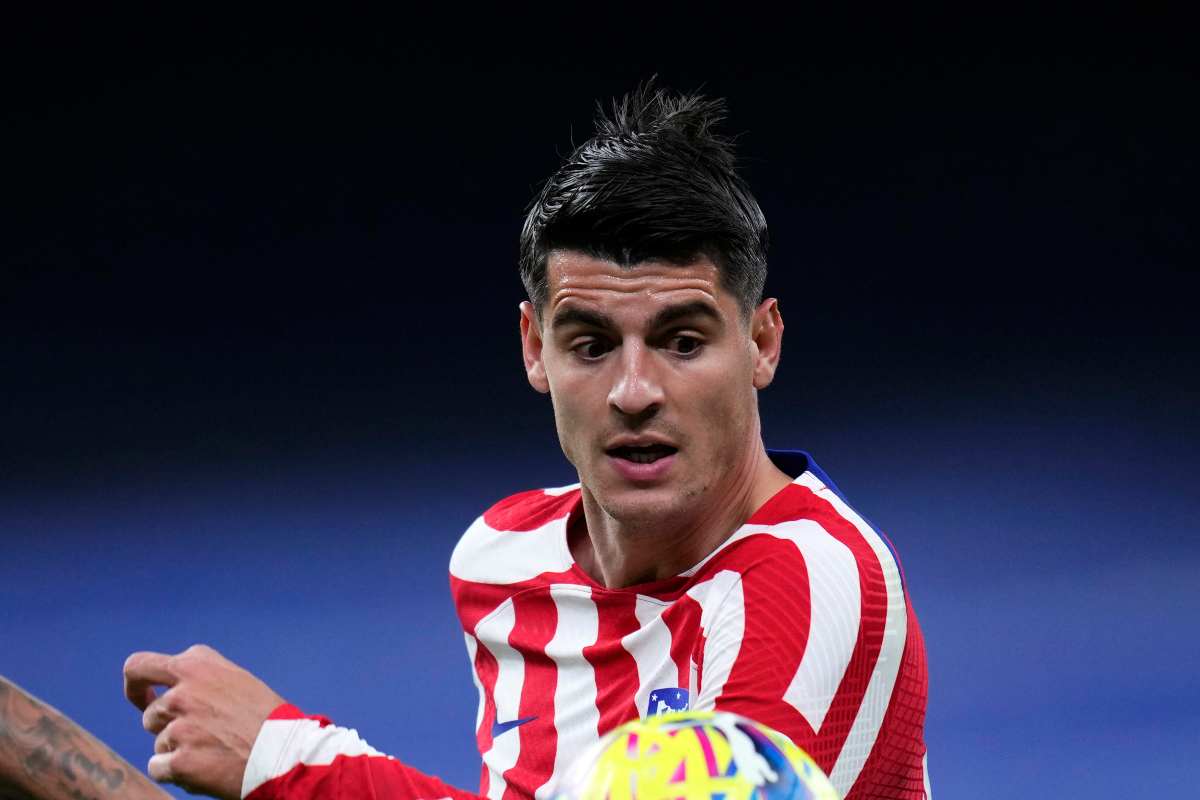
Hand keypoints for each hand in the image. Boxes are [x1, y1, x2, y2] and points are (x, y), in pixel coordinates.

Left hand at [123, 645, 284, 799]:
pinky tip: (206, 768)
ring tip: (213, 751)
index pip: (138, 667)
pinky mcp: (180, 761)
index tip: (145, 698)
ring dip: (177, 750)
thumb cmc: (266, 717)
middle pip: (150, 714)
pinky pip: (159, 767)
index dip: (136, 687)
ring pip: (158, 743)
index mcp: (196, 665)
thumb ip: (200, 678)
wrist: (286, 753)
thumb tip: (168, 691)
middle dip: (167, 727)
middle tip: (200, 735)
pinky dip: (177, 773)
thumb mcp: (235, 679)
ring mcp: (180, 727)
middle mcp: (183, 692)